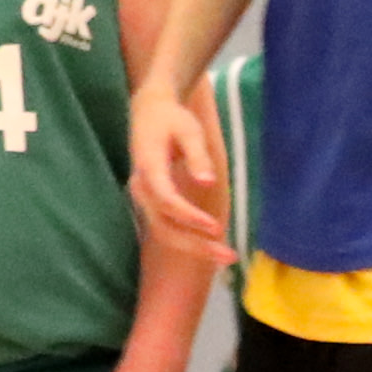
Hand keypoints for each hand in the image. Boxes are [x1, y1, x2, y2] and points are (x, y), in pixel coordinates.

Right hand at [129, 80, 227, 254]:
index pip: (166, 200)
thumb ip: (197, 156)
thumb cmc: (171, 119)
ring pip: (165, 232)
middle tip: (229, 256)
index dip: (190, 216)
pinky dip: (190, 241)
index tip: (216, 228)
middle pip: (164, 226)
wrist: (148, 114)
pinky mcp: (152, 204)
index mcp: (148, 168)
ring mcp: (145, 199)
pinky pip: (168, 228)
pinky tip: (213, 247)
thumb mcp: (189, 130)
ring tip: (227, 257)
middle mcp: (142, 189)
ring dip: (195, 248)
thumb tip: (208, 183)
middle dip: (196, 245)